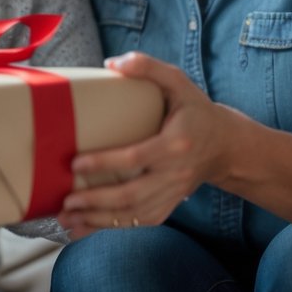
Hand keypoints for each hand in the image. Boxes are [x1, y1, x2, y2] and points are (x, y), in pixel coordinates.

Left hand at [57, 53, 229, 238]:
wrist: (226, 145)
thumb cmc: (196, 110)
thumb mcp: (178, 82)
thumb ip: (148, 68)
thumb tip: (113, 64)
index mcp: (175, 143)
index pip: (136, 157)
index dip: (105, 164)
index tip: (75, 164)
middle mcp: (175, 174)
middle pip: (132, 195)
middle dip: (96, 201)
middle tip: (65, 201)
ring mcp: (173, 193)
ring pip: (133, 214)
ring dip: (98, 220)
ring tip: (67, 219)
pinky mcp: (169, 204)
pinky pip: (139, 220)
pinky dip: (111, 226)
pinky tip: (85, 228)